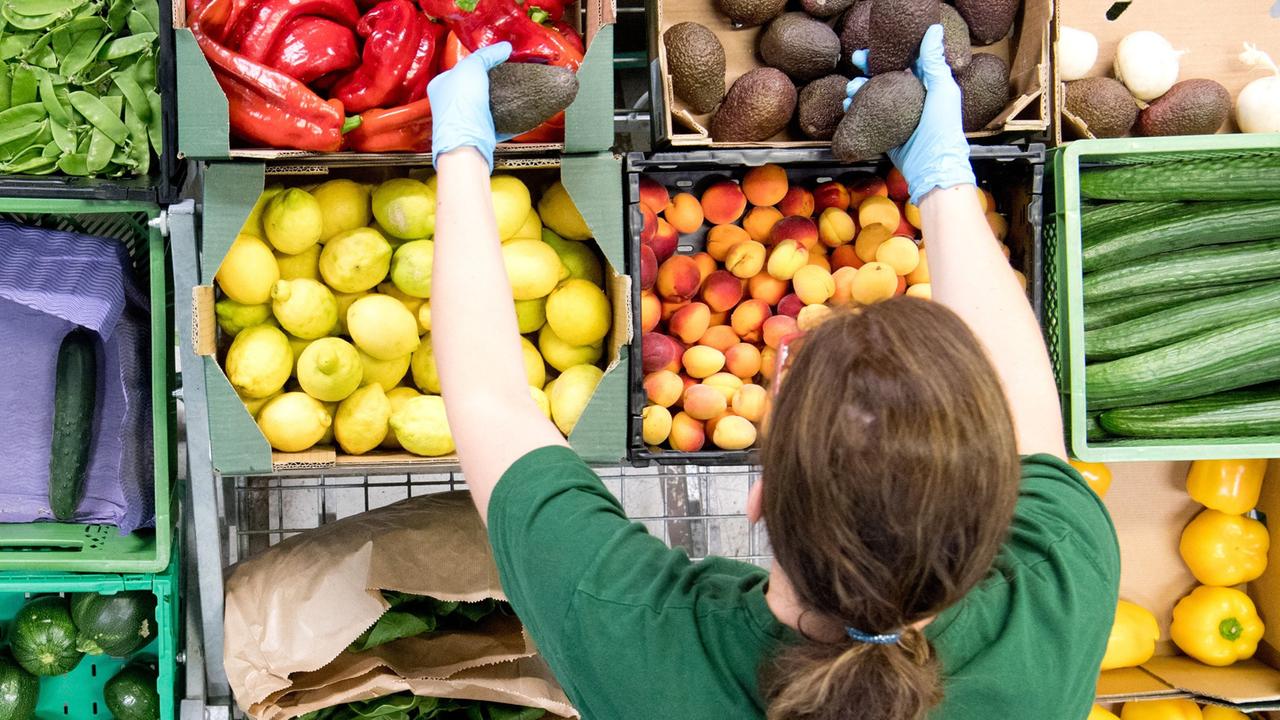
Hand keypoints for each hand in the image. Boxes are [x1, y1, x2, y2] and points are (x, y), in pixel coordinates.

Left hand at [427, 42, 513, 170]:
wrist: (467, 142)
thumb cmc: (460, 106)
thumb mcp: (471, 67)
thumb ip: (487, 55)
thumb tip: (503, 48)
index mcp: (440, 85)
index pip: (461, 67)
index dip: (478, 61)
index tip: (494, 58)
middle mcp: (450, 104)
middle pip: (475, 85)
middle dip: (491, 79)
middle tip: (506, 71)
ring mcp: (466, 119)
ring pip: (487, 103)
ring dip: (500, 96)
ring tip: (513, 87)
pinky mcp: (481, 132)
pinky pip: (498, 120)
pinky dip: (508, 115)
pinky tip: (517, 107)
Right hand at [845, 25, 974, 204]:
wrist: (932, 167)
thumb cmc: (943, 128)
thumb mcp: (942, 90)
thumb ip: (934, 61)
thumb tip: (933, 30)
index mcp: (926, 86)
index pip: (904, 62)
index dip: (887, 54)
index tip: (870, 50)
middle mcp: (910, 99)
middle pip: (884, 77)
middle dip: (867, 69)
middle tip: (856, 62)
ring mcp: (896, 116)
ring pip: (872, 96)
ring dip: (858, 89)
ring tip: (850, 90)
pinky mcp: (885, 132)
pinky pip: (866, 117)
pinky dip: (855, 110)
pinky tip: (847, 106)